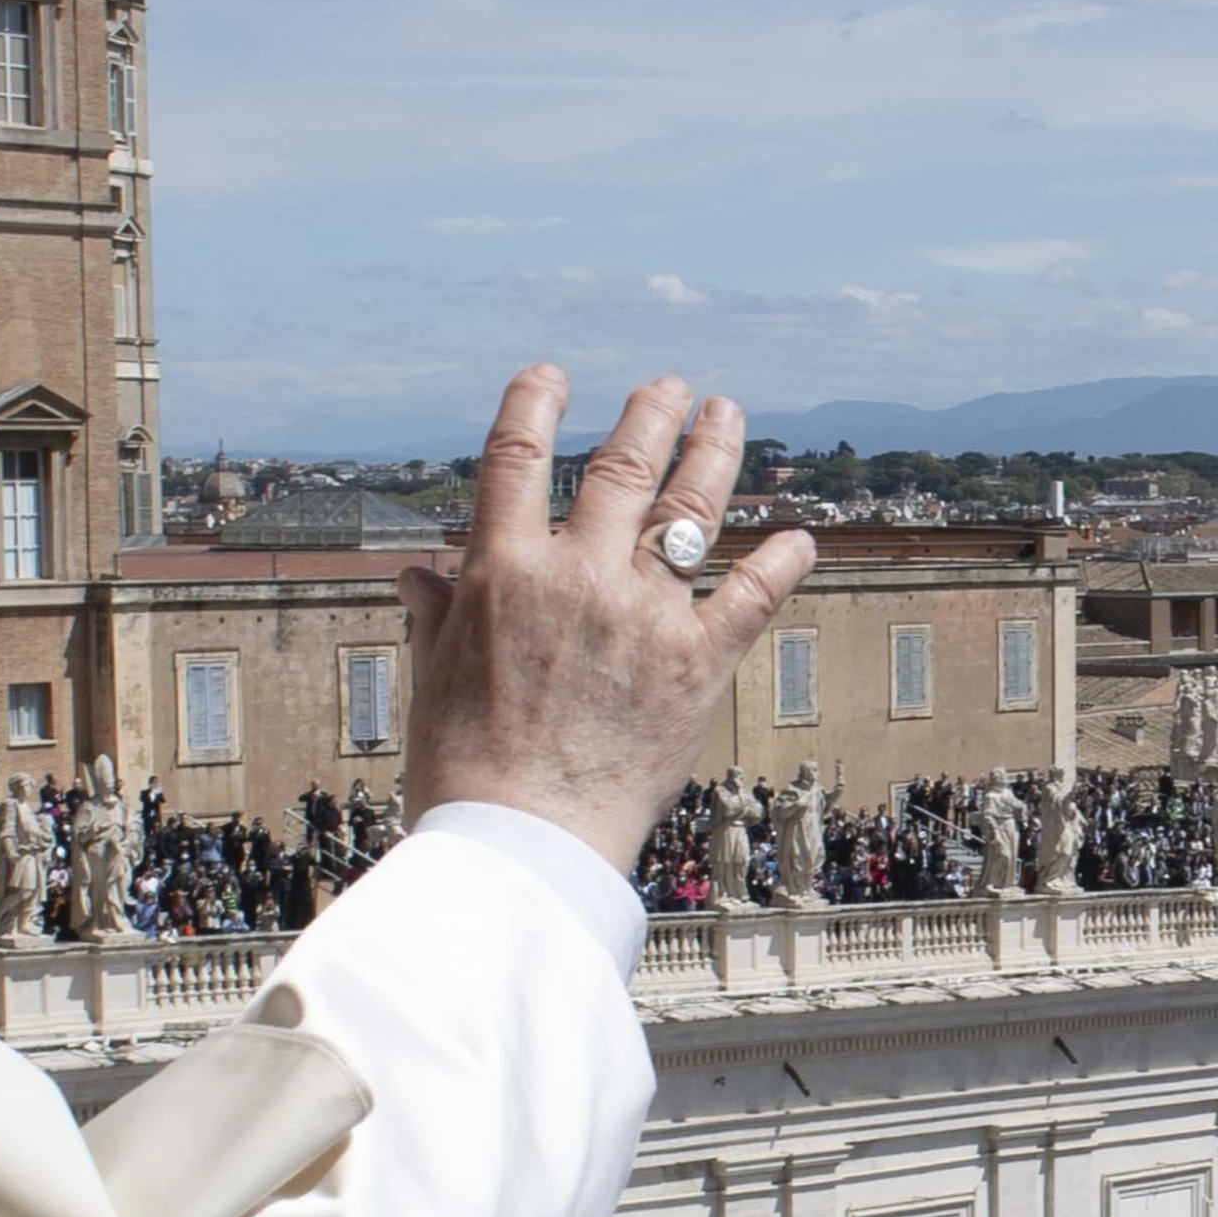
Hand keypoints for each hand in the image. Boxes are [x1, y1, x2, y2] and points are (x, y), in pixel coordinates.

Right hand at [401, 368, 808, 875]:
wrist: (524, 840)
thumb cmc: (466, 768)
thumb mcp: (436, 677)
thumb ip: (436, 612)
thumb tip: (419, 571)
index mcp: (503, 571)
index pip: (515, 457)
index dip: (533, 402)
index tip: (550, 376)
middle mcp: (577, 575)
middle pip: (620, 466)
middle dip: (649, 414)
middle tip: (668, 388)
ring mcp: (643, 613)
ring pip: (688, 507)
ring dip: (713, 451)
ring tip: (726, 413)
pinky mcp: (697, 662)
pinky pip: (752, 595)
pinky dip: (780, 560)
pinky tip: (798, 535)